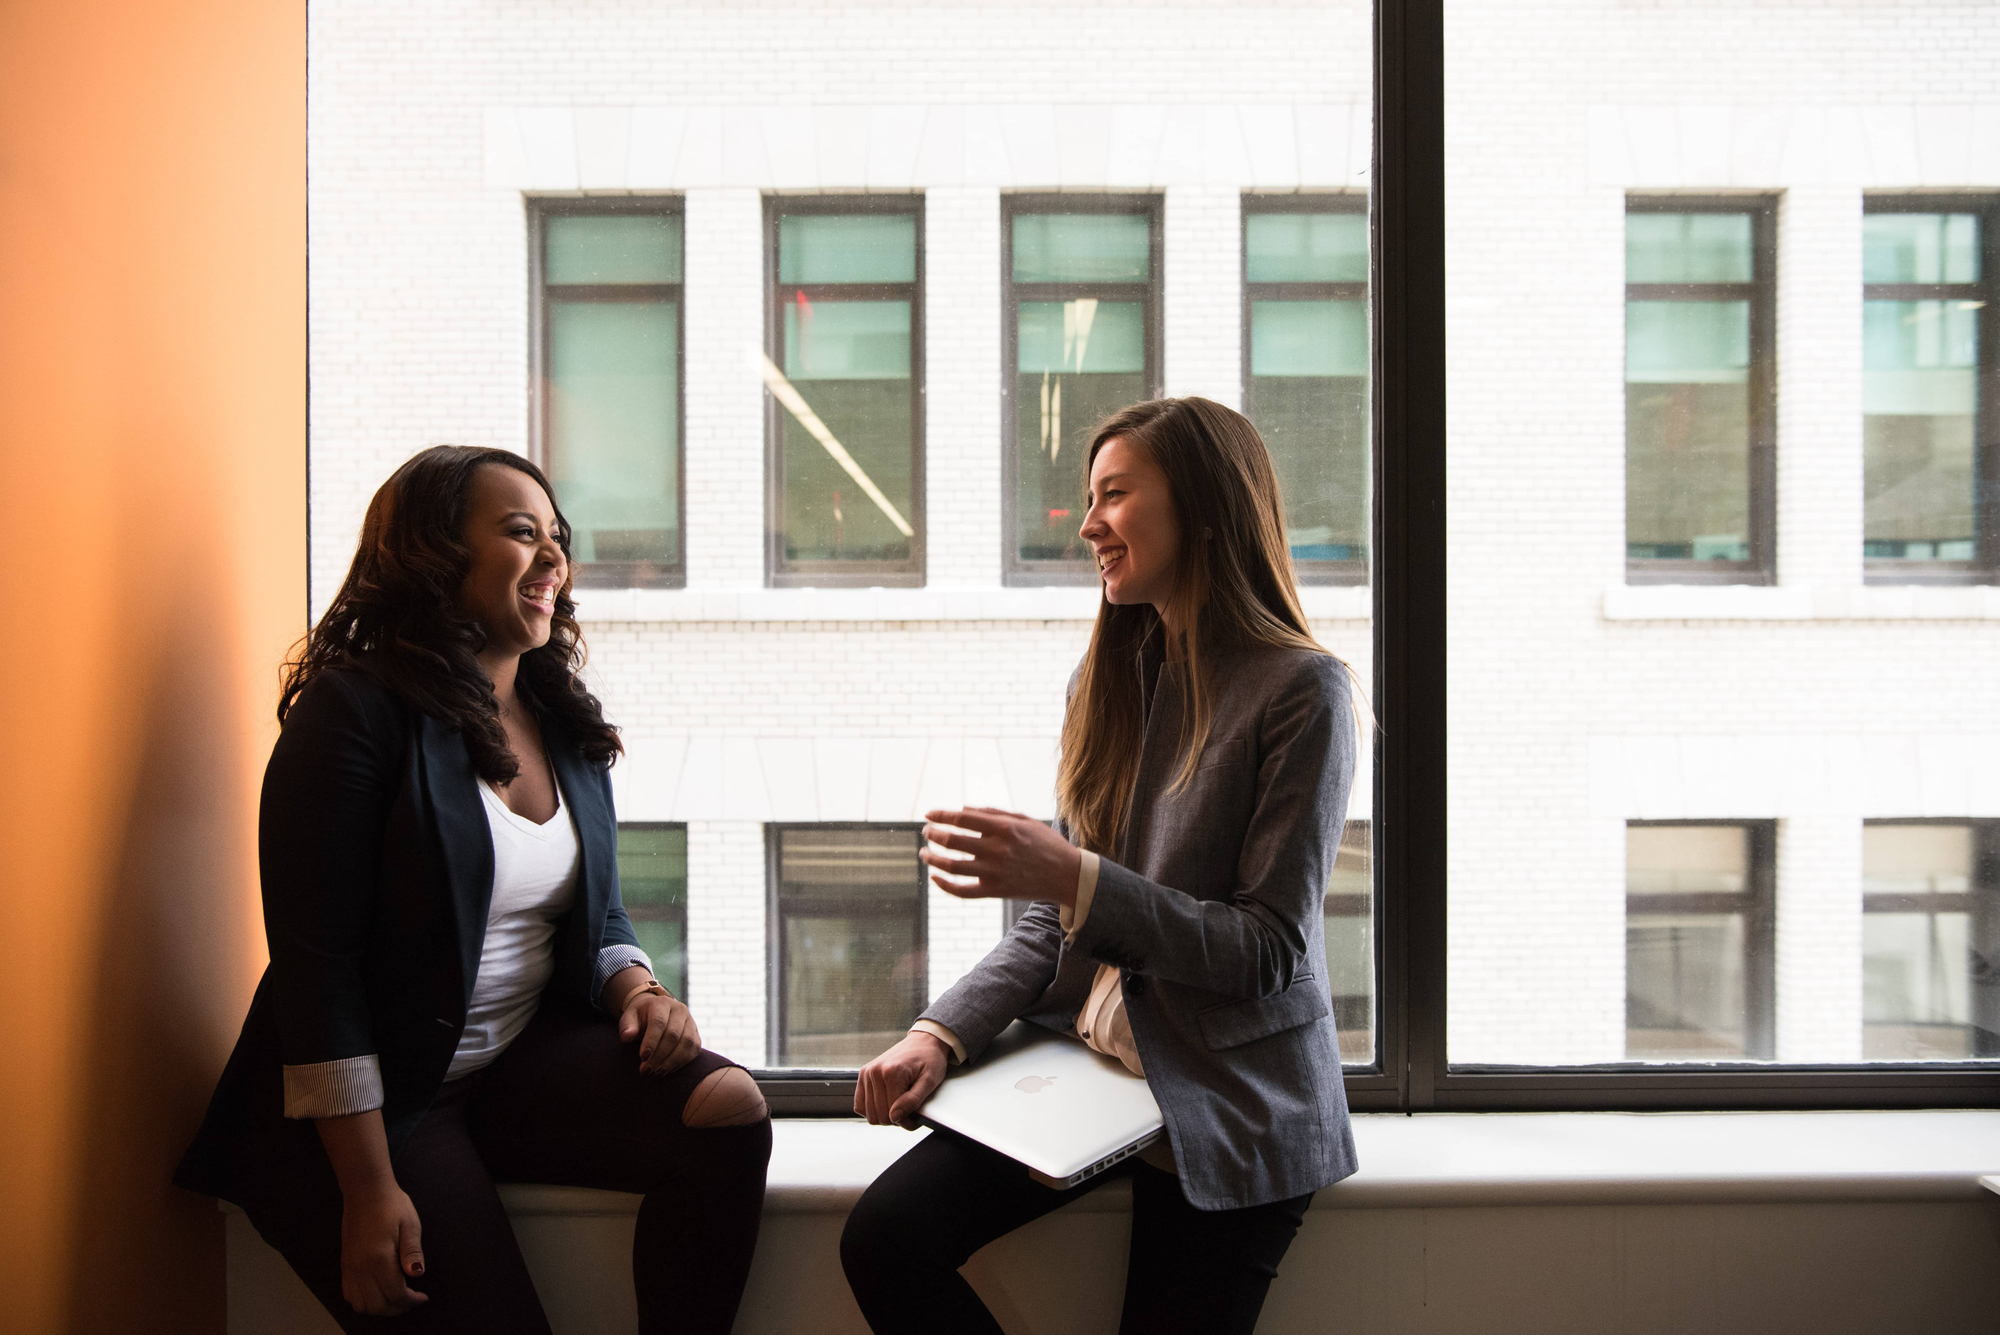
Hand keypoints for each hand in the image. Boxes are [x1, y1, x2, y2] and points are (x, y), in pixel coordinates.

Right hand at [338, 1185, 426, 1316]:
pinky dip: (363, 1301)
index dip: (411, 1300)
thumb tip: (417, 1274)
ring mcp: (350, 1268)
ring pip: (361, 1305)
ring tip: (396, 1298)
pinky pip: (349, 1294)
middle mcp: (361, 1268)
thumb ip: (413, 1251)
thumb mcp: (410, 1224)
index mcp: (379, 1258)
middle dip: (397, 1308)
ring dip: (380, 1308)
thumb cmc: (391, 1205)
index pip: (395, 1294)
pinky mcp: (345, 1265)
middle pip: (378, 1306)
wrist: (365, 1192)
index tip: (423, 1297)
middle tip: (412, 1299)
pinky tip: (377, 1292)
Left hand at [620, 990, 701, 1074]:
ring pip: (687, 1043)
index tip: (642, 1057)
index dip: (651, 1041)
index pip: (659, 1022)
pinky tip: (668, 1070)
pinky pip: (694, 1049)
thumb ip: (627, 1026)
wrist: (656, 1013)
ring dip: (671, 1061)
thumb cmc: (640, 1018)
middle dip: (659, 1055)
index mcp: (662, 1004)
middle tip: (646, 1070)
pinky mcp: (696, 1034)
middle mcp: (679, 1010)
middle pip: (673, 1034)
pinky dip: (682, 1062)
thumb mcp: (629, 1018)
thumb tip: (627, 1037)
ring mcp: (691, 1021)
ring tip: (657, 1073)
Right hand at [855, 1031, 948, 1129]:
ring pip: (869, 1114)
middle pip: (879, 1116)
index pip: (892, 1114)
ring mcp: (866, 1073)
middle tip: (908, 1109)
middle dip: (896, 1119)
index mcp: (891, 1072)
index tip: (916, 1116)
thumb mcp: (929, 1081)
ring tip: (898, 1105)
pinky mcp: (863, 1075)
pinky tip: (886, 1103)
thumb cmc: (930, 1059)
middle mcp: (875, 1072)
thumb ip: (913, 1101)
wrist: (924, 1041)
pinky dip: (872, 1110)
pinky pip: (859, 1105)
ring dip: (884, 1115)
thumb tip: (895, 1117)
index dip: (907, 1120)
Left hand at [920, 807, 1081, 905]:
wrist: (1067, 875)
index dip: (941, 815)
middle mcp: (997, 849)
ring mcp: (995, 872)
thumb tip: (962, 809)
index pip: (962, 818)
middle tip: (926, 832)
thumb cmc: (1045, 843)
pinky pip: (962, 891)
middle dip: (933, 834)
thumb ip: (993, 813)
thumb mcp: (1024, 820)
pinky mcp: (995, 891)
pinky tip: (935, 877)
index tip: (929, 815)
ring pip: (951, 866)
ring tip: (924, 853)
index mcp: (1004, 828)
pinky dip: (944, 885)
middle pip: (952, 840)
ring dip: (932, 858)